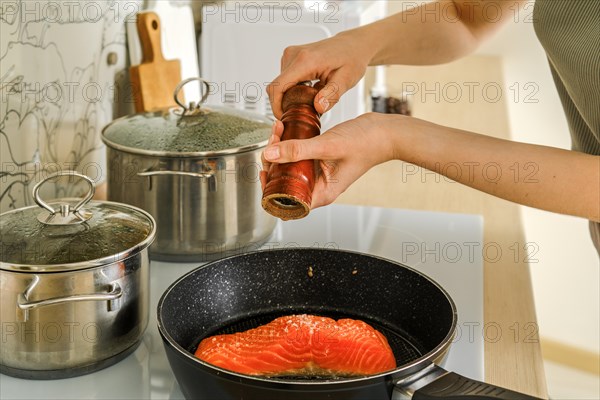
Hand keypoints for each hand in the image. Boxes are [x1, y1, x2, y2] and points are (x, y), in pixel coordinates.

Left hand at [261, 113, 399, 207]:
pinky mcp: (319, 159)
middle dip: (273, 162)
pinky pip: (297, 154)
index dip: (271, 190)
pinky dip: (288, 142)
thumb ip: (298, 150)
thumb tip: (270, 153)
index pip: (287, 203)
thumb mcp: (328, 146)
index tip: (265, 171)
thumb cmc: (367, 144)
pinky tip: (285, 128)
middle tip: (272, 142)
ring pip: (289, 166)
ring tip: (278, 129)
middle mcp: (319, 186)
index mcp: (322, 193)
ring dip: (279, 149)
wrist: (385, 131)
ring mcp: (319, 172)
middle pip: (284, 182)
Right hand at [266, 31, 373, 118]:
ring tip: (310, 98)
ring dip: (290, 96)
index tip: (283, 117)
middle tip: (304, 111)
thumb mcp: (346, 79)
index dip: (276, 106)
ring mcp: (291, 55)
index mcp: (305, 61)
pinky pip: (285, 79)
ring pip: (280, 84)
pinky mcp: (292, 57)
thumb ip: (332, 95)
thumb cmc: (352, 59)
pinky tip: (308, 90)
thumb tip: (318, 107)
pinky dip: (293, 89)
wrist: (353, 45)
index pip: (278, 86)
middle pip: (277, 87)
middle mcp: (294, 55)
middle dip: (286, 103)